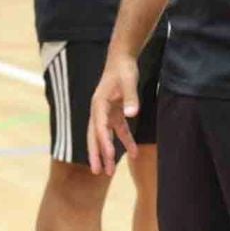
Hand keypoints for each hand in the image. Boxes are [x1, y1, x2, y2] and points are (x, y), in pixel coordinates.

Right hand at [86, 49, 143, 175]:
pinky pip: (119, 130)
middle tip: (98, 172)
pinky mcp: (116, 112)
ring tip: (109, 172)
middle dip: (96, 154)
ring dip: (108, 153)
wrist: (122, 58)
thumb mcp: (129, 81)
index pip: (99, 127)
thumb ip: (131, 97)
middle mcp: (99, 110)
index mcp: (99, 104)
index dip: (104, 143)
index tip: (109, 157)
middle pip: (95, 136)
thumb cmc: (124, 68)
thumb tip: (131, 114)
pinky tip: (134, 153)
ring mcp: (106, 112)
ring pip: (105, 137)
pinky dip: (125, 141)